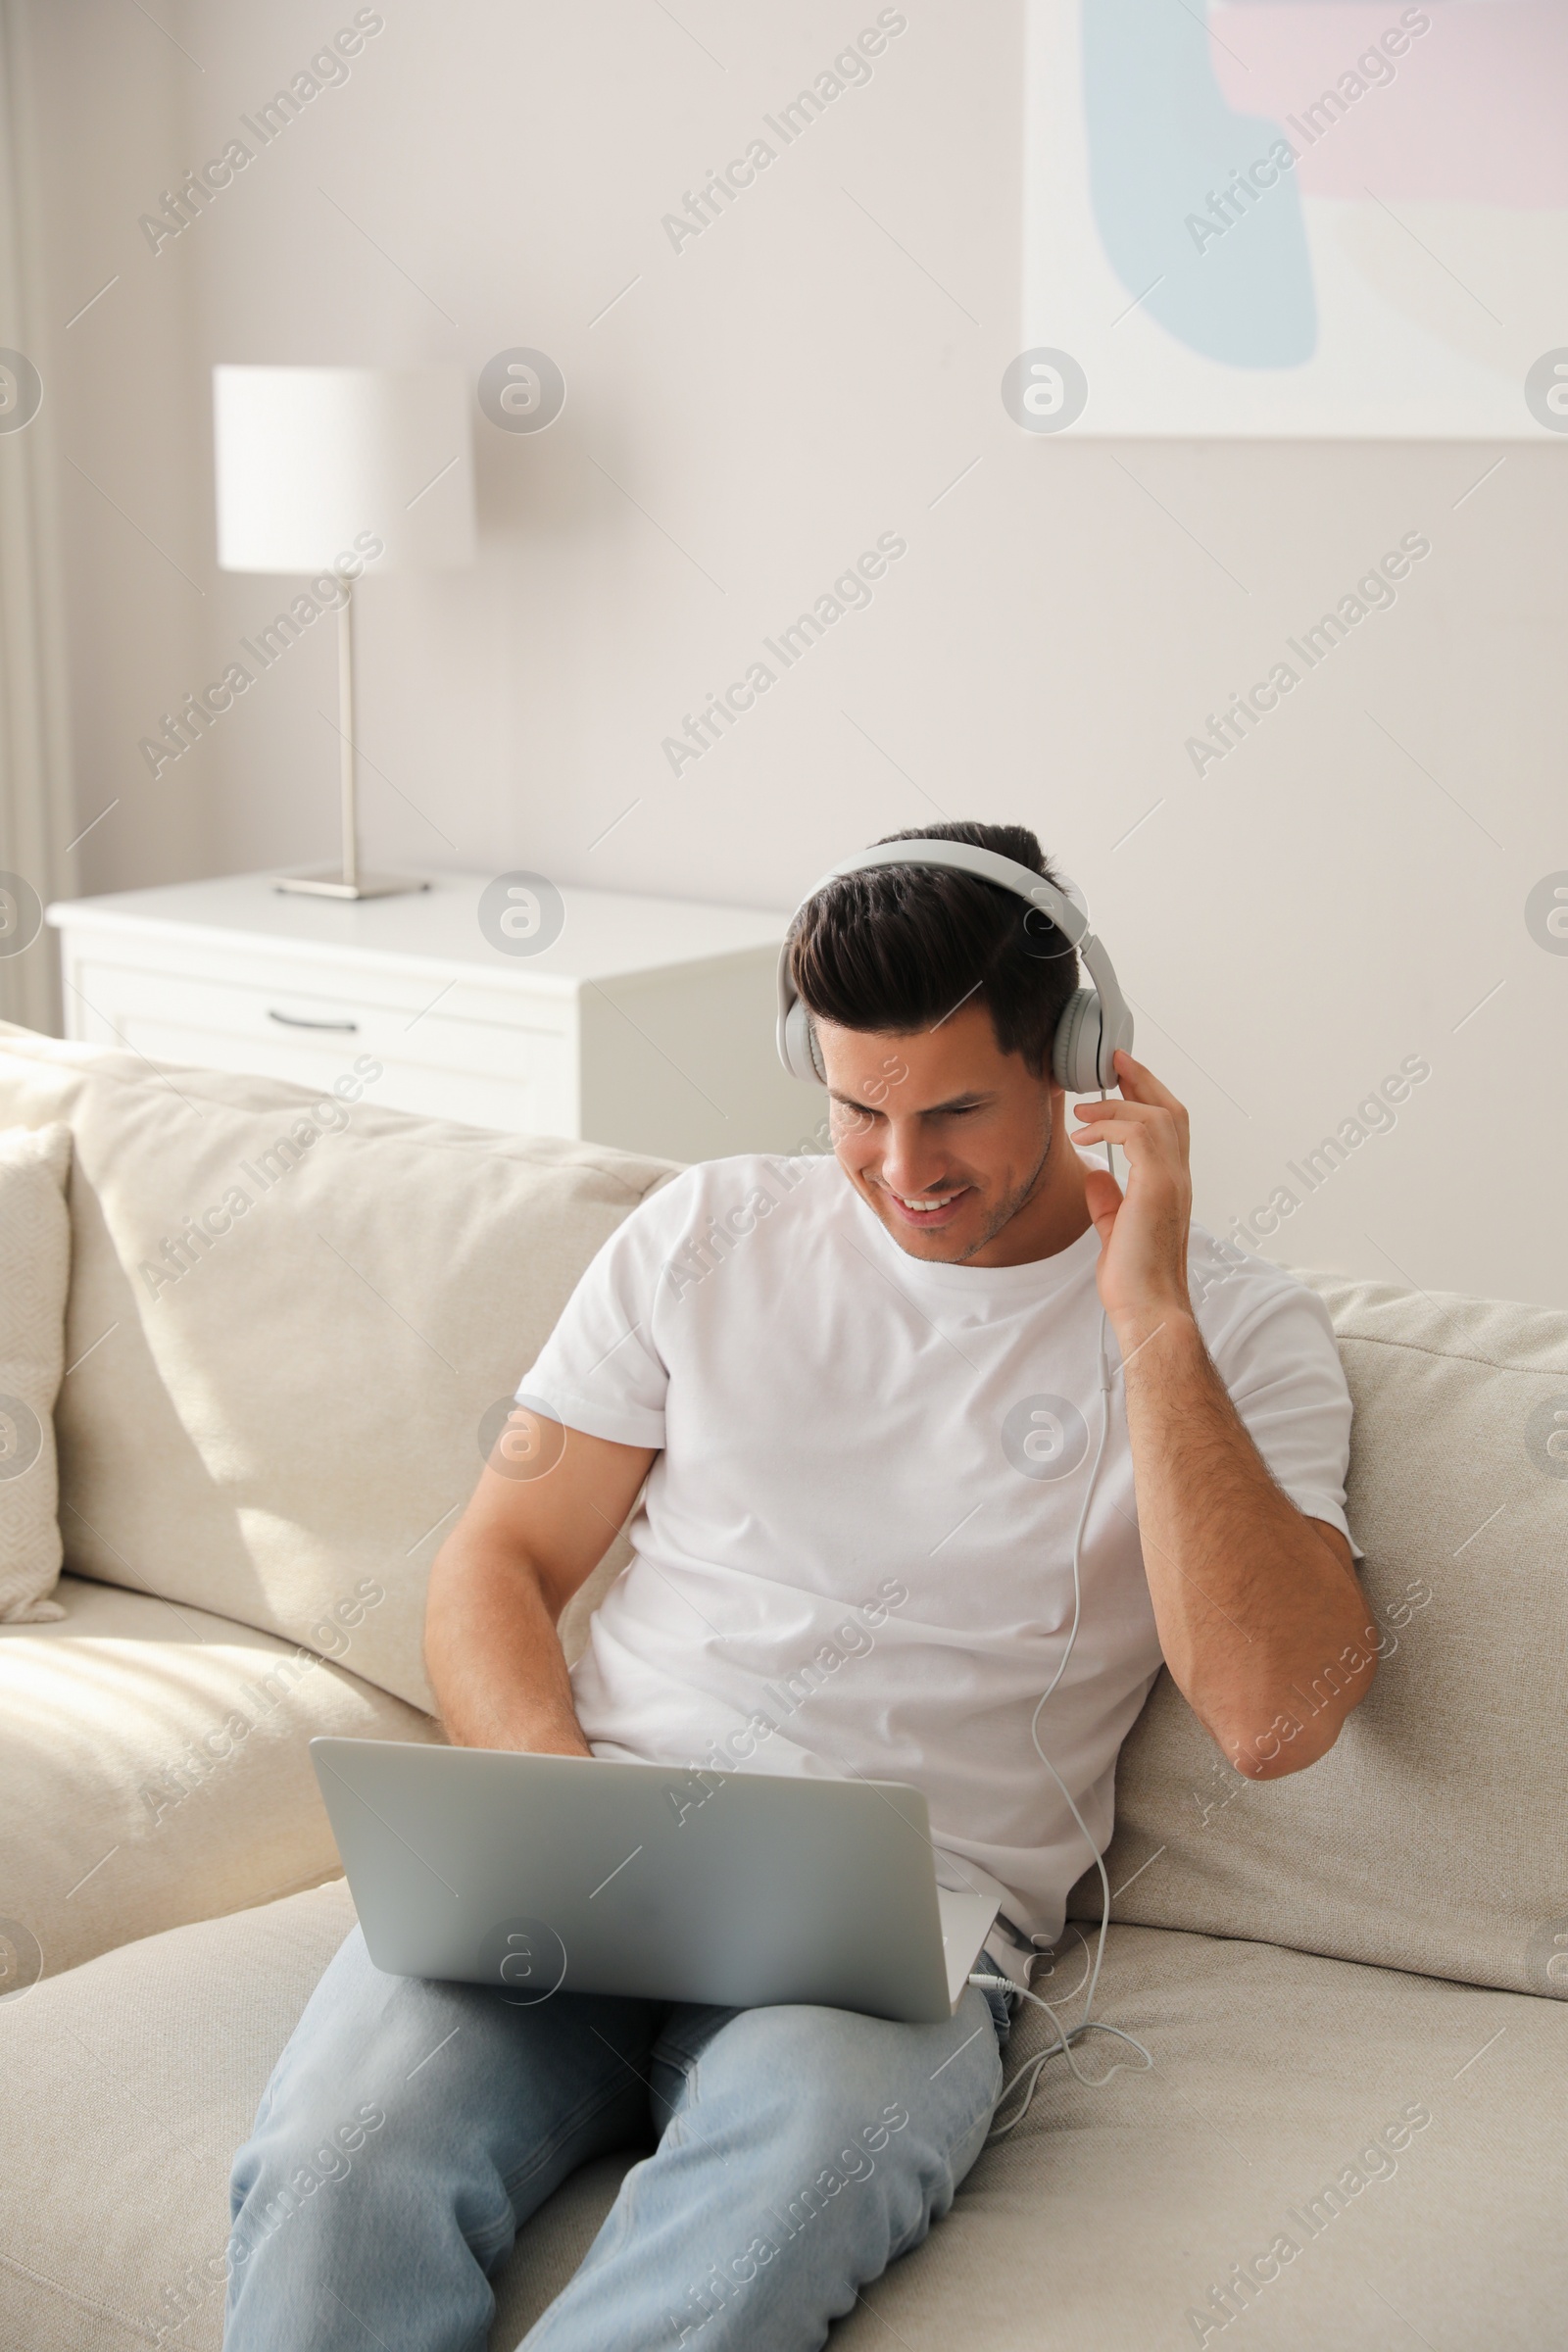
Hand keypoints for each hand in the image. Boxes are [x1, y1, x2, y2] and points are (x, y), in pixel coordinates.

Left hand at [1070, 1050, 1192, 1338]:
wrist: (1147, 1307)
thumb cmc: (1134, 1279)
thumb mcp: (1114, 1230)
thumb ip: (1108, 1201)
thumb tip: (1095, 1176)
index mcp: (1171, 1185)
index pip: (1169, 1127)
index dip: (1147, 1096)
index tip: (1121, 1076)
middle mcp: (1179, 1177)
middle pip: (1171, 1109)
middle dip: (1142, 1079)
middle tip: (1112, 1060)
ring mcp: (1173, 1180)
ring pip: (1157, 1115)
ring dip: (1118, 1102)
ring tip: (1083, 1106)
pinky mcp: (1158, 1185)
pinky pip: (1139, 1133)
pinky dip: (1111, 1124)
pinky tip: (1084, 1133)